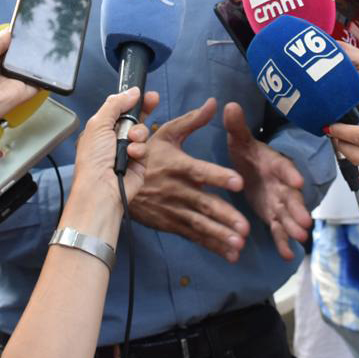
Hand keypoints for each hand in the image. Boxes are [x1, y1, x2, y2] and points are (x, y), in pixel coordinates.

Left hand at [0, 29, 35, 134]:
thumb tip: (11, 32)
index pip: (5, 43)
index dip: (14, 36)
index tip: (25, 26)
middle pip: (18, 53)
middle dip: (25, 44)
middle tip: (33, 35)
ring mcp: (10, 81)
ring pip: (29, 66)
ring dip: (35, 57)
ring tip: (39, 46)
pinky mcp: (21, 93)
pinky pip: (37, 82)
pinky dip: (43, 74)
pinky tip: (46, 63)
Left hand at [71, 88, 153, 203]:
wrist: (101, 188)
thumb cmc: (93, 160)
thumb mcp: (99, 124)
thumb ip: (115, 104)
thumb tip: (132, 91)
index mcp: (102, 128)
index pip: (120, 109)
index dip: (132, 100)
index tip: (144, 93)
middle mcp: (115, 138)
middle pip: (135, 117)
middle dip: (144, 110)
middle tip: (152, 101)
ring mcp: (128, 150)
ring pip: (142, 131)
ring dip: (138, 132)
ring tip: (130, 139)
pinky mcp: (139, 162)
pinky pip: (146, 147)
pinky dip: (140, 149)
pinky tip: (132, 154)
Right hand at [128, 98, 250, 261]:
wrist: (114, 183)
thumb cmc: (145, 154)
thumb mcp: (165, 134)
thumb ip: (191, 120)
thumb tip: (214, 103)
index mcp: (178, 166)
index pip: (201, 171)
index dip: (219, 177)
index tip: (238, 182)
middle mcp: (177, 190)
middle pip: (203, 204)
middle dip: (224, 216)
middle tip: (244, 227)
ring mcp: (174, 209)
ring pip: (200, 224)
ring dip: (220, 235)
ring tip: (239, 244)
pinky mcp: (171, 224)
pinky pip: (193, 236)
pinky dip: (211, 245)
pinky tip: (230, 254)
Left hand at [224, 104, 311, 260]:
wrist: (248, 166)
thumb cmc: (246, 151)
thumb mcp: (239, 139)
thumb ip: (237, 126)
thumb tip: (229, 105)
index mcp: (273, 164)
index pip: (284, 167)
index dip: (290, 174)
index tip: (297, 182)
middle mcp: (280, 183)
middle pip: (291, 197)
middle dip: (298, 209)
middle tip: (305, 222)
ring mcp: (278, 201)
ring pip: (288, 215)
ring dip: (294, 226)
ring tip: (301, 238)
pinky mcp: (272, 214)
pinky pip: (278, 229)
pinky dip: (282, 242)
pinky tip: (286, 255)